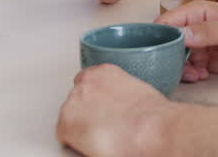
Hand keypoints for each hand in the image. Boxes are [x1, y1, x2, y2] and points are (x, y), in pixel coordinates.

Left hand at [56, 64, 172, 156]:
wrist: (151, 129)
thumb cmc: (154, 115)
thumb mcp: (138, 90)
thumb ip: (120, 92)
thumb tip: (120, 106)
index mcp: (103, 71)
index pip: (87, 82)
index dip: (94, 100)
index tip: (102, 110)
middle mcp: (84, 83)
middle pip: (76, 100)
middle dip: (86, 113)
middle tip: (104, 126)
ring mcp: (72, 103)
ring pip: (69, 118)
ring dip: (80, 127)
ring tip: (102, 137)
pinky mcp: (66, 124)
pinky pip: (64, 136)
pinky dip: (75, 142)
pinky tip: (93, 145)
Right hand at [157, 0, 217, 81]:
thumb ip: (207, 32)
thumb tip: (182, 35)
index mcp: (196, 13)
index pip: (167, 22)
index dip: (158, 36)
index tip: (158, 51)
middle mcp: (193, 28)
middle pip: (168, 43)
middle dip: (170, 58)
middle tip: (182, 69)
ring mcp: (199, 45)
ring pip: (177, 59)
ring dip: (182, 69)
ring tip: (196, 75)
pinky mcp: (205, 60)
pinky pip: (189, 69)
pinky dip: (191, 75)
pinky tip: (202, 76)